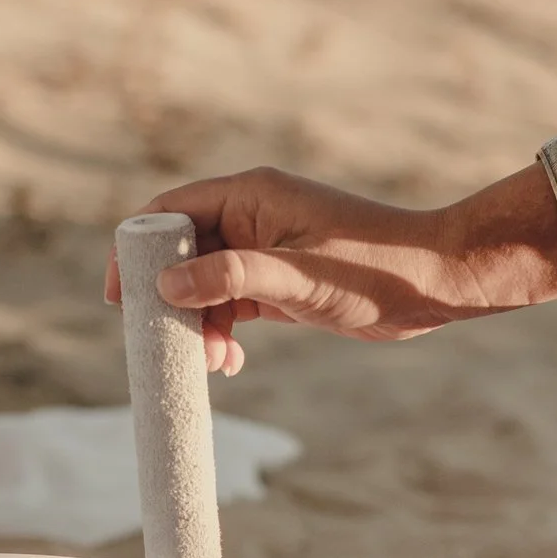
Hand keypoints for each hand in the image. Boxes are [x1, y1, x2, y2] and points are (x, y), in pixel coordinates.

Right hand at [104, 168, 503, 374]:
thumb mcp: (299, 277)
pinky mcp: (279, 282)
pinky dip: (221, 332)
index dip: (138, 251)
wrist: (435, 284)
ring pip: (203, 284)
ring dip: (196, 324)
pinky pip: (230, 304)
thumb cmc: (375, 269)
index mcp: (251, 195)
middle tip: (165, 344)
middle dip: (168, 300)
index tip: (121, 297)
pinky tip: (229, 362)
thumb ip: (232, 277)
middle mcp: (252, 216)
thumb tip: (167, 287)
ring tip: (212, 362)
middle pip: (181, 253)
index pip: (169, 212)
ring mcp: (265, 249)